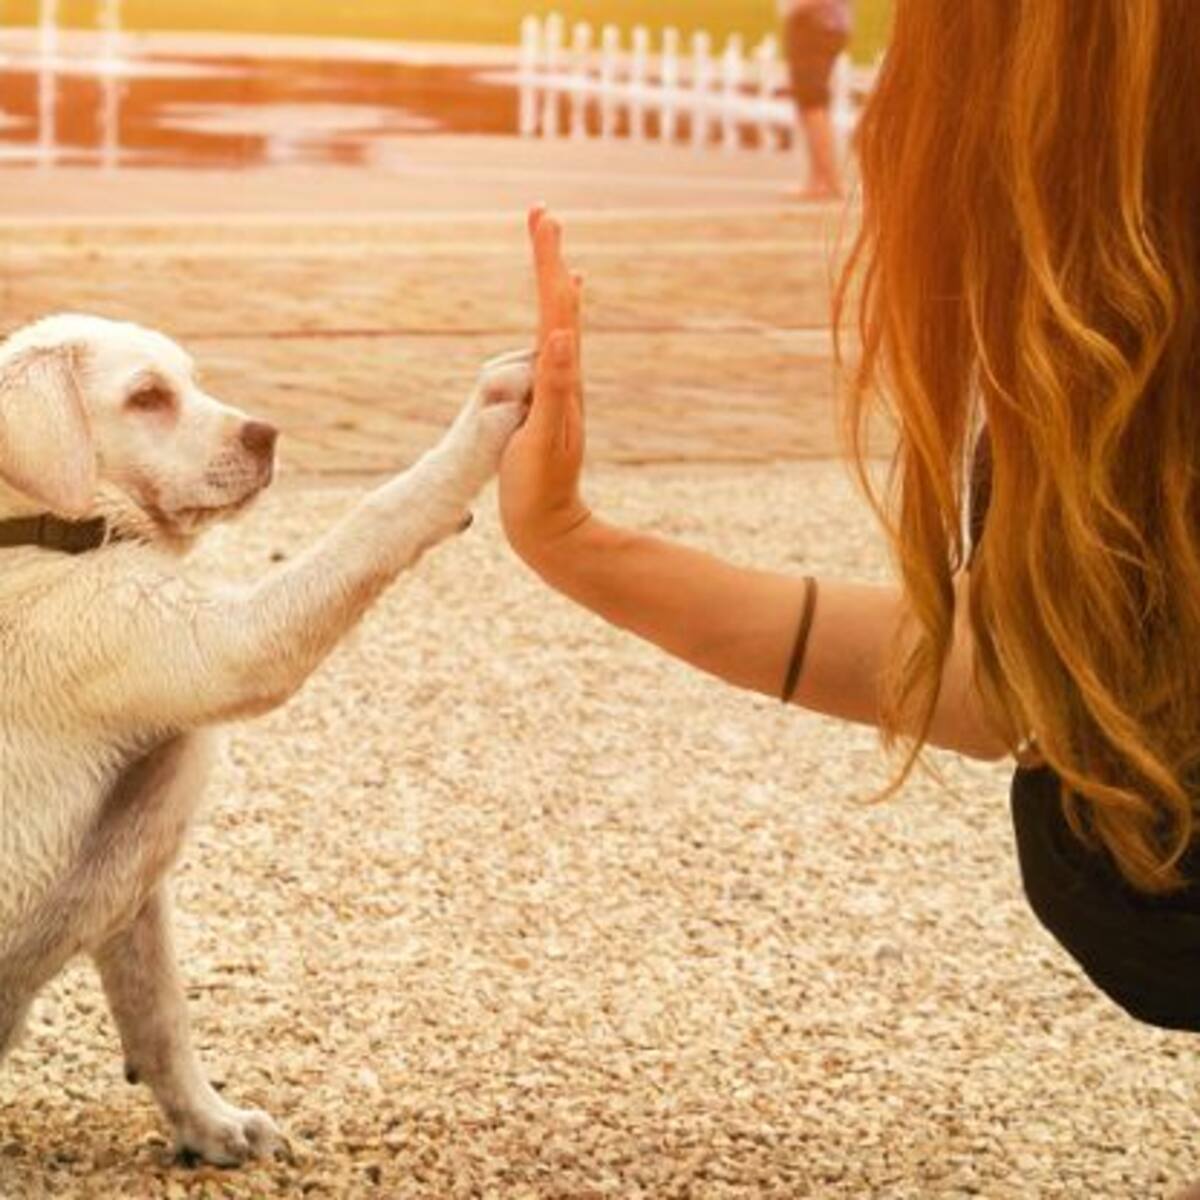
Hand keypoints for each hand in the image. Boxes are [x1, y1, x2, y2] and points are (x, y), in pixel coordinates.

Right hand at [499, 205, 590, 565]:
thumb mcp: (544, 437)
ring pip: (556, 324)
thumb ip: (555, 387)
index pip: (556, 307)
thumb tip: (562, 335)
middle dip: (549, 257)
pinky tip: (556, 326)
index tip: (543, 216)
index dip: (547, 260)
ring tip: (552, 250)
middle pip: (559, 305)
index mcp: (562, 376)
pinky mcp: (545, 405)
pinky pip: (550, 354)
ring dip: (551, 283)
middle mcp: (564, 375)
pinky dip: (553, 327)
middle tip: (542, 214)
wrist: (550, 528)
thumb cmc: (541, 487)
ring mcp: (556, 390)